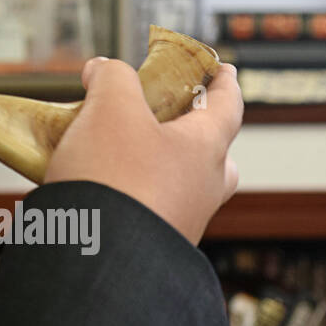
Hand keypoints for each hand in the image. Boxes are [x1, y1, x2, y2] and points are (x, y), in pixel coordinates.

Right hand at [45, 56, 243, 244]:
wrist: (97, 256)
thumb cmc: (116, 175)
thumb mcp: (111, 106)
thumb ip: (112, 77)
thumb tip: (103, 69)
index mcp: (205, 149)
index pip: (229, 106)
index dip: (225, 81)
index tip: (225, 68)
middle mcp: (203, 189)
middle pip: (215, 158)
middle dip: (197, 137)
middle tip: (174, 122)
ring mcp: (180, 224)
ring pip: (180, 187)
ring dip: (156, 167)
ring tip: (118, 154)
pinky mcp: (151, 249)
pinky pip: (147, 212)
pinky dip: (129, 195)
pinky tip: (97, 188)